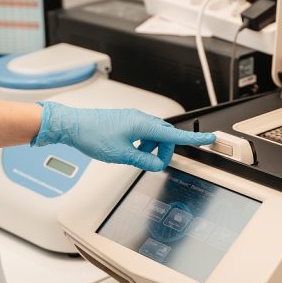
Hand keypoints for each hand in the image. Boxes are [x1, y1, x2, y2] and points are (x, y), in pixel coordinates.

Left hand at [31, 102, 214, 171]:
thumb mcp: (121, 155)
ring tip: (136, 157)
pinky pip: (141, 132)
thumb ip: (143, 160)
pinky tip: (129, 151)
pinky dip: (141, 143)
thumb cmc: (92, 135)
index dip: (193, 138)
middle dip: (164, 150)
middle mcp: (140, 118)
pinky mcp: (124, 121)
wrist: (72, 125)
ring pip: (152, 134)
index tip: (209, 139)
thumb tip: (157, 164)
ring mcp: (131, 118)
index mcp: (143, 125)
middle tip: (155, 163)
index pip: (174, 134)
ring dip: (151, 148)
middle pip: (164, 135)